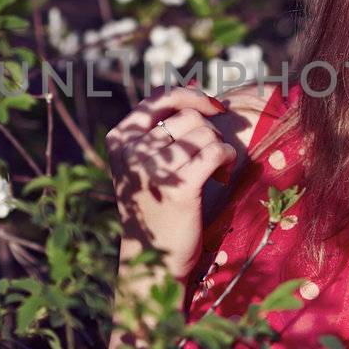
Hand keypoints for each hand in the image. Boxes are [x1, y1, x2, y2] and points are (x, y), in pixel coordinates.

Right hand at [105, 83, 237, 287]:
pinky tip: (223, 177)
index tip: (213, 108)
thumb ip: (159, 129)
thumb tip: (196, 89)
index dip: (191, 97)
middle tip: (212, 159)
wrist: (152, 260)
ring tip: (217, 172)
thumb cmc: (155, 208)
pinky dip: (228, 160)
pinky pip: (217, 151)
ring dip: (220, 150)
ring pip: (205, 134)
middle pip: (188, 118)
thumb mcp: (143, 164)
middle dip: (209, 134)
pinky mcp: (179, 187)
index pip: (159, 98)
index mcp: (119, 140)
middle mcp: (131, 151)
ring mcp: (153, 169)